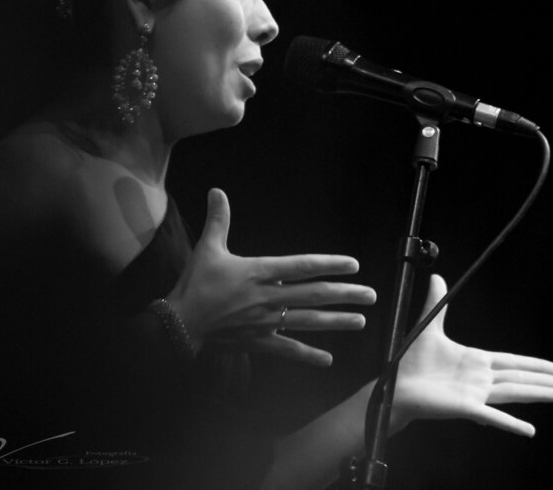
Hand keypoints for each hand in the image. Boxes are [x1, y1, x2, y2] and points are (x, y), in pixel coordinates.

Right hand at [167, 188, 376, 365]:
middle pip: (314, 295)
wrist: (181, 322)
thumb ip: (218, 220)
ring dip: (337, 321)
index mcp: (259, 272)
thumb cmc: (195, 284)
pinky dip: (308, 355)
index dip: (329, 264)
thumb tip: (217, 191)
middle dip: (345, 294)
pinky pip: (288, 349)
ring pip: (309, 321)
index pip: (302, 266)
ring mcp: (266, 322)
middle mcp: (269, 297)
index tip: (353, 265)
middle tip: (371, 295)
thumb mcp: (207, 248)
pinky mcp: (259, 341)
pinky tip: (328, 360)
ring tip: (360, 320)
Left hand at [394, 274, 552, 435]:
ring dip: (538, 395)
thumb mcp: (427, 328)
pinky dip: (511, 423)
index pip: (512, 362)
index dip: (534, 364)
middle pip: (519, 379)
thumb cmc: (410, 362)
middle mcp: (479, 378)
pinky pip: (492, 416)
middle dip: (545, 381)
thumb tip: (438, 277)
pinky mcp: (465, 407)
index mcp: (475, 361)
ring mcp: (474, 394)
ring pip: (513, 393)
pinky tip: (530, 430)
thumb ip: (436, 303)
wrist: (395, 385)